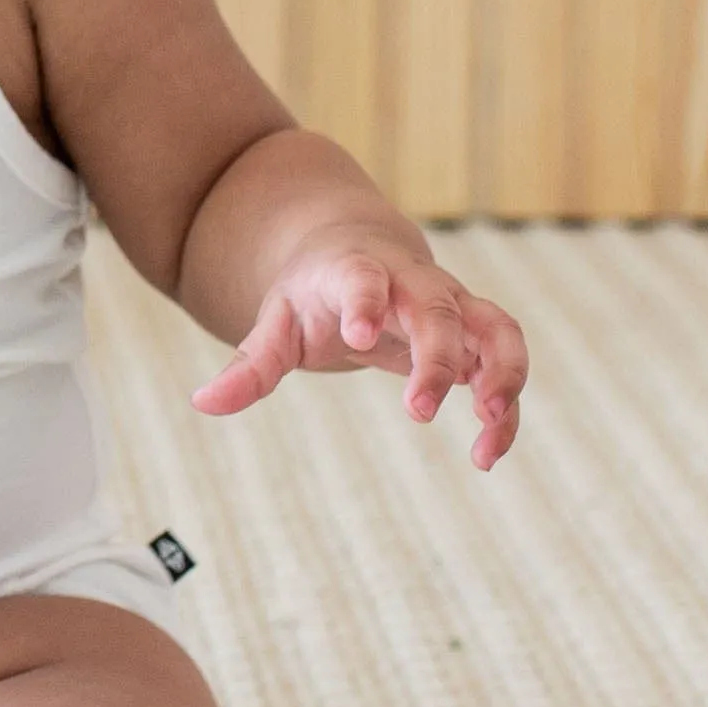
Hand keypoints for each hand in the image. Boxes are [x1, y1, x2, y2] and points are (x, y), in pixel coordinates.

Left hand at [190, 241, 527, 469]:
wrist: (357, 253)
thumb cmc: (314, 295)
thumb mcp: (278, 322)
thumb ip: (249, 364)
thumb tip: (202, 402)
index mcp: (358, 272)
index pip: (365, 277)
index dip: (365, 301)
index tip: (358, 336)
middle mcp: (414, 284)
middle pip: (437, 310)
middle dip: (435, 357)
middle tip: (417, 410)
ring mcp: (453, 305)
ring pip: (495, 328)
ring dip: (501, 372)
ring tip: (488, 422)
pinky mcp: (477, 335)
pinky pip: (505, 364)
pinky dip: (506, 406)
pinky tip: (487, 453)